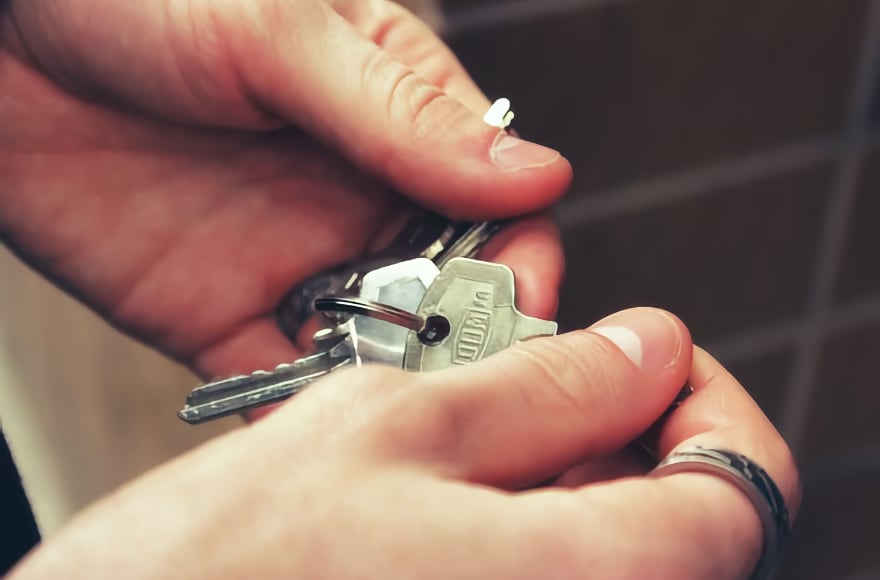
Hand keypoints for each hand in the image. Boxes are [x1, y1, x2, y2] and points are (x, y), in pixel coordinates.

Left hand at [0, 0, 570, 378]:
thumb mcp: (286, 33)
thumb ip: (404, 115)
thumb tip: (532, 174)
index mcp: (396, 121)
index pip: (495, 202)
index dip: (520, 257)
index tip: (524, 301)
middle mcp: (357, 202)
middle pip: (446, 291)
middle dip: (462, 337)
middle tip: (458, 371)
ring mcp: (294, 263)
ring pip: (373, 345)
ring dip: (388, 380)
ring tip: (388, 402)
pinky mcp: (222, 314)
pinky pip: (276, 378)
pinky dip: (299, 410)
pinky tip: (313, 429)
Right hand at [8, 308, 801, 579]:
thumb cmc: (214, 569)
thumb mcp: (388, 423)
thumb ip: (545, 383)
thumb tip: (643, 350)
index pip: (735, 495)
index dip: (704, 403)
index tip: (654, 360)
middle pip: (682, 531)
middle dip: (630, 434)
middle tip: (554, 378)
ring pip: (613, 555)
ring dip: (575, 475)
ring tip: (484, 429)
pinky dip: (531, 527)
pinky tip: (460, 493)